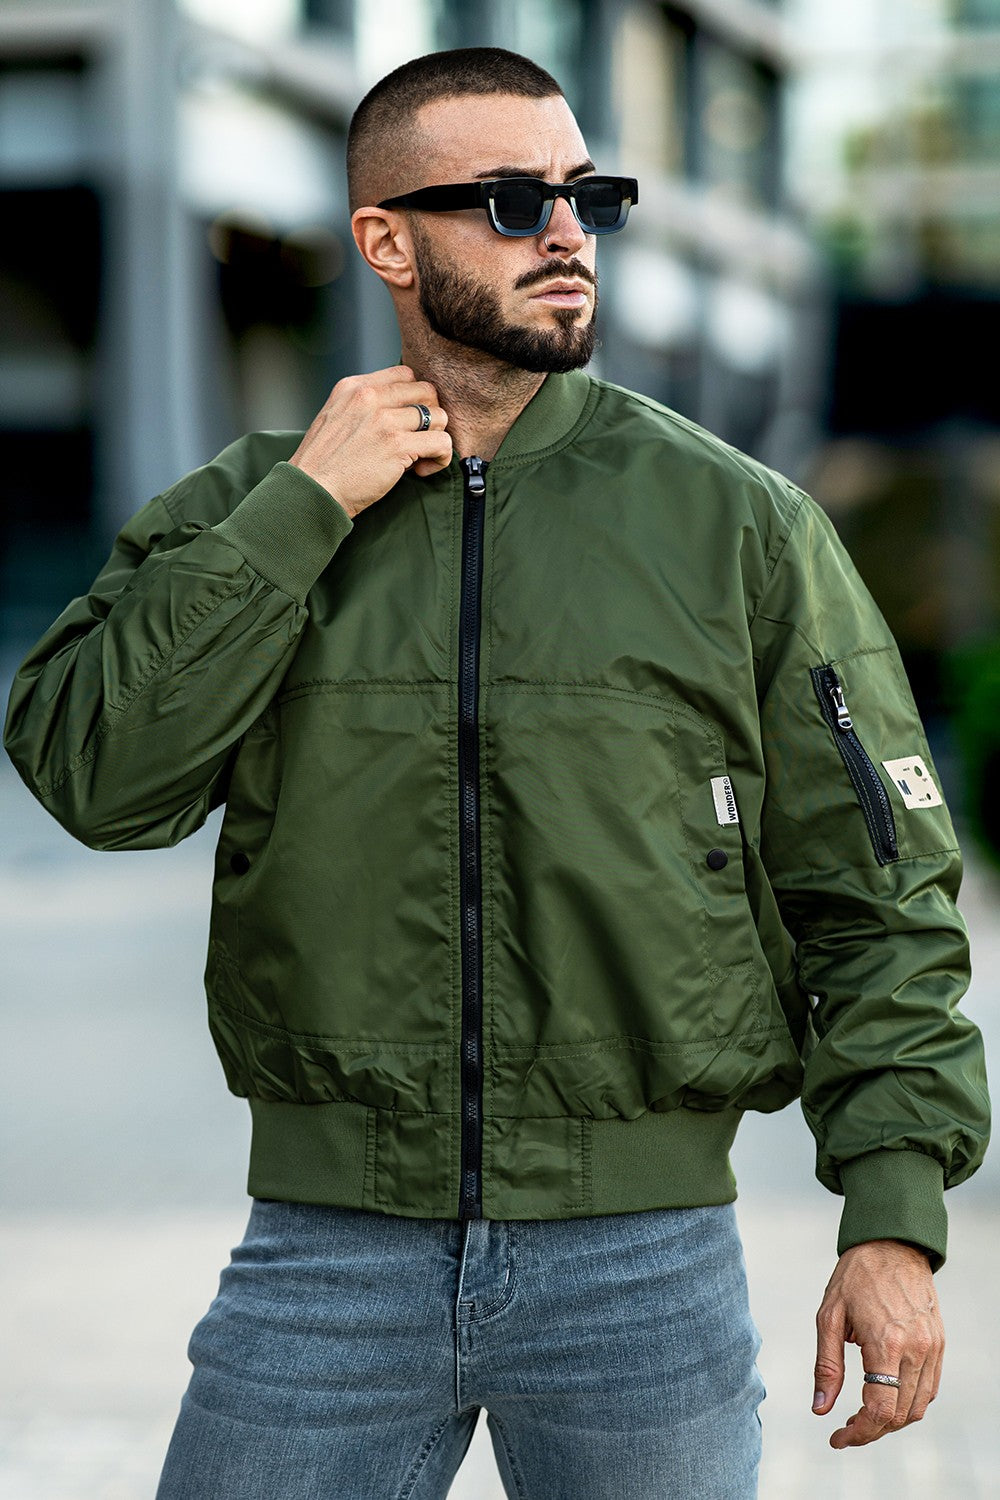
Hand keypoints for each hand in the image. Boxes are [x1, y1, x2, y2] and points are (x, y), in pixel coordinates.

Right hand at [289, 365, 451, 517]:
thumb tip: (398, 410)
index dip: (414, 398)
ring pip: (438, 416)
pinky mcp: (397, 445)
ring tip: (419, 457)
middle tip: (418, 439)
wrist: (312, 490)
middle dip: (430, 416)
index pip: (404, 375)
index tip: (407, 421)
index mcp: (353, 387)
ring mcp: (384, 420)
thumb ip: (363, 406)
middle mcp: (369, 397)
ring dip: (435, 437)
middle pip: (426, 391)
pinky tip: (421, 470)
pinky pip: (441, 442)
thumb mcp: (335, 417)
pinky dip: (439, 458)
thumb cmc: (323, 464)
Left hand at [812, 1239, 942, 1448]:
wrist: (892, 1243)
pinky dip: (909, 1403)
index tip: (837, 1438)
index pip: (880, 1410)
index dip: (859, 1433)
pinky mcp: (940, 1343)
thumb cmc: (855, 1276)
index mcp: (887, 1342)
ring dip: (892, 1421)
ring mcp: (933, 1347)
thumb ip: (826, 1365)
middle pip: (900, 1415)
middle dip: (872, 1431)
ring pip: (918, 1407)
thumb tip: (820, 1409)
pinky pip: (930, 1389)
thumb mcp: (828, 1316)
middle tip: (845, 1428)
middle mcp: (916, 1349)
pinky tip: (885, 1396)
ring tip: (863, 1416)